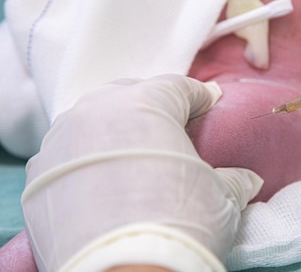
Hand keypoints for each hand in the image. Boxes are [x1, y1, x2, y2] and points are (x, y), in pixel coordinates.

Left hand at [22, 75, 262, 271]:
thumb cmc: (181, 225)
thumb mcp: (222, 198)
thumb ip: (234, 179)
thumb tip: (248, 180)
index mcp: (147, 104)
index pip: (177, 87)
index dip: (198, 96)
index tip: (208, 105)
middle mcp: (98, 111)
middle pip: (129, 93)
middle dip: (152, 105)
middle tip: (170, 128)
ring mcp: (63, 140)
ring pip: (92, 119)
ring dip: (114, 129)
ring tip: (132, 154)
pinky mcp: (40, 174)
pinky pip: (66, 153)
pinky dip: (85, 158)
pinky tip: (101, 180)